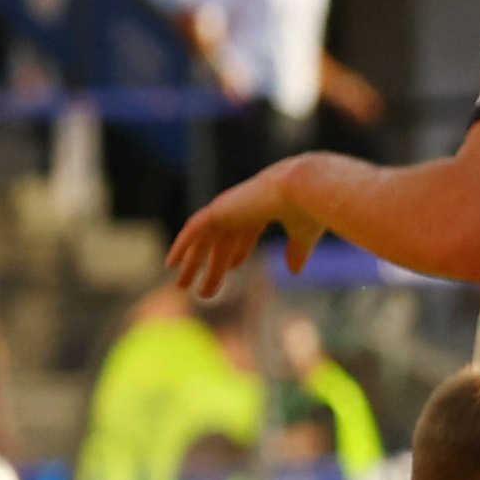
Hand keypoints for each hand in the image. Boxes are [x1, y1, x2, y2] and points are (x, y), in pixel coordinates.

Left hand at [166, 167, 299, 300]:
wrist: (301, 189)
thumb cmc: (309, 210)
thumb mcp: (303, 237)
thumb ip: (297, 252)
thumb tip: (294, 272)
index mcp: (263, 208)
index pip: (244, 232)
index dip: (238, 251)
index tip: (233, 268)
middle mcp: (243, 207)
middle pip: (221, 242)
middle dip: (211, 265)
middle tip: (202, 289)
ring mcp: (229, 207)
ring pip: (204, 240)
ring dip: (193, 262)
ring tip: (182, 286)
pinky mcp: (218, 210)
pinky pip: (193, 229)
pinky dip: (181, 245)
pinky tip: (171, 263)